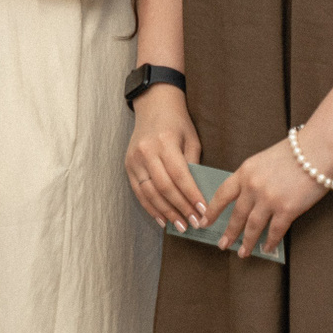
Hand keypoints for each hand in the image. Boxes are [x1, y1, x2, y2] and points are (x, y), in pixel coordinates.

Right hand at [124, 86, 204, 231]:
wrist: (152, 106)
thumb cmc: (177, 123)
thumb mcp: (191, 139)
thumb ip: (193, 165)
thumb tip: (197, 194)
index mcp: (164, 142)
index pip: (180, 175)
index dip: (191, 196)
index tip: (204, 211)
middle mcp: (146, 151)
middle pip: (164, 187)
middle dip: (181, 208)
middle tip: (195, 224)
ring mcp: (134, 159)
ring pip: (149, 192)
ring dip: (166, 212)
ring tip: (181, 226)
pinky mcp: (128, 165)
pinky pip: (138, 191)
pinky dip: (150, 207)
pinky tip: (162, 219)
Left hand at [203, 135, 330, 258]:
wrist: (316, 150)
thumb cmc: (292, 153)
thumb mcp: (261, 160)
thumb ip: (251, 177)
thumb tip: (245, 196)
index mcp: (244, 172)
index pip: (222, 194)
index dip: (212, 210)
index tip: (203, 221)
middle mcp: (252, 187)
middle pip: (236, 215)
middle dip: (228, 233)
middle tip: (222, 245)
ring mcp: (269, 199)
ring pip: (253, 226)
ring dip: (247, 242)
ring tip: (243, 253)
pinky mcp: (287, 209)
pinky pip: (275, 230)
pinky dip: (270, 242)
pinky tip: (267, 249)